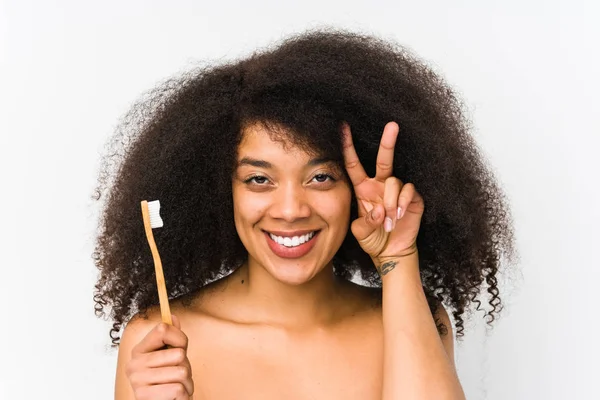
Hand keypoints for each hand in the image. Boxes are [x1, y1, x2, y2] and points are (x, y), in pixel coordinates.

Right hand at [126, 315, 194, 399]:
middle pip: (178, 354)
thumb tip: (172, 317)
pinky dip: (184, 394)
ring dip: (187, 382)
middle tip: (179, 375)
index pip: (162, 329)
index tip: (180, 349)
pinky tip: (175, 396)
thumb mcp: (171, 356)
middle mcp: (134, 364)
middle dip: (186, 366)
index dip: (180, 339)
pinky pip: (178, 389)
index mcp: (139, 350)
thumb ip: (172, 337)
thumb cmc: (168, 379)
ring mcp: (137, 380)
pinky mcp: (144, 397)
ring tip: (179, 386)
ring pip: (181, 372)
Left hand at [341, 121, 423, 264]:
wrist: (391, 252)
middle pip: (384, 159)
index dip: (348, 147)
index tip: (343, 128)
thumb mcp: (361, 232)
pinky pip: (408, 191)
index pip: (353, 165)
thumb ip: (365, 222)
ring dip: (390, 202)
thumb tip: (378, 211)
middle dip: (387, 142)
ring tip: (388, 221)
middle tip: (392, 125)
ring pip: (394, 181)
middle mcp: (380, 185)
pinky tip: (398, 216)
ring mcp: (396, 191)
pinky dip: (402, 203)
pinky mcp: (412, 198)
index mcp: (363, 188)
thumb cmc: (373, 239)